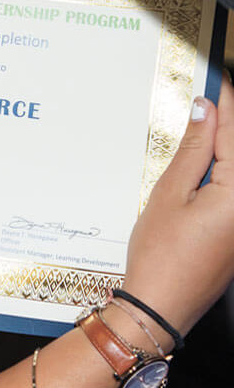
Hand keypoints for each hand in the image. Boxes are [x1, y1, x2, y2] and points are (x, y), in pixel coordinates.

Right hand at [124, 74, 233, 335]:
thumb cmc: (160, 256)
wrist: (161, 306)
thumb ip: (193, 149)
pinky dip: (224, 171)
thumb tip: (204, 112)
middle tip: (209, 99)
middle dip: (226, 126)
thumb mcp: (169, 193)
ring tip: (203, 127)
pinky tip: (205, 163)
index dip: (226, 103)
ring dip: (223, 148)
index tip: (218, 81)